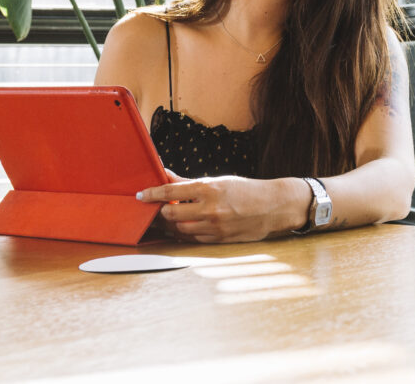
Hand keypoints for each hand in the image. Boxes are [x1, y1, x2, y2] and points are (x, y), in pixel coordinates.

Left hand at [136, 175, 302, 242]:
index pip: (171, 191)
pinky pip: (193, 239)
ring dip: (169, 225)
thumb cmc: (245, 190)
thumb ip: (188, 181)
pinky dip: (183, 233)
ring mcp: (215, 227)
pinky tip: (180, 227)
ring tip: (165, 218)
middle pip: (171, 214)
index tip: (140, 196)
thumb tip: (165, 174)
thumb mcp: (217, 181)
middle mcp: (210, 209)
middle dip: (159, 213)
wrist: (273, 206)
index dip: (152, 194)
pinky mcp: (219, 239)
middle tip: (153, 209)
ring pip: (180, 229)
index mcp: (208, 189)